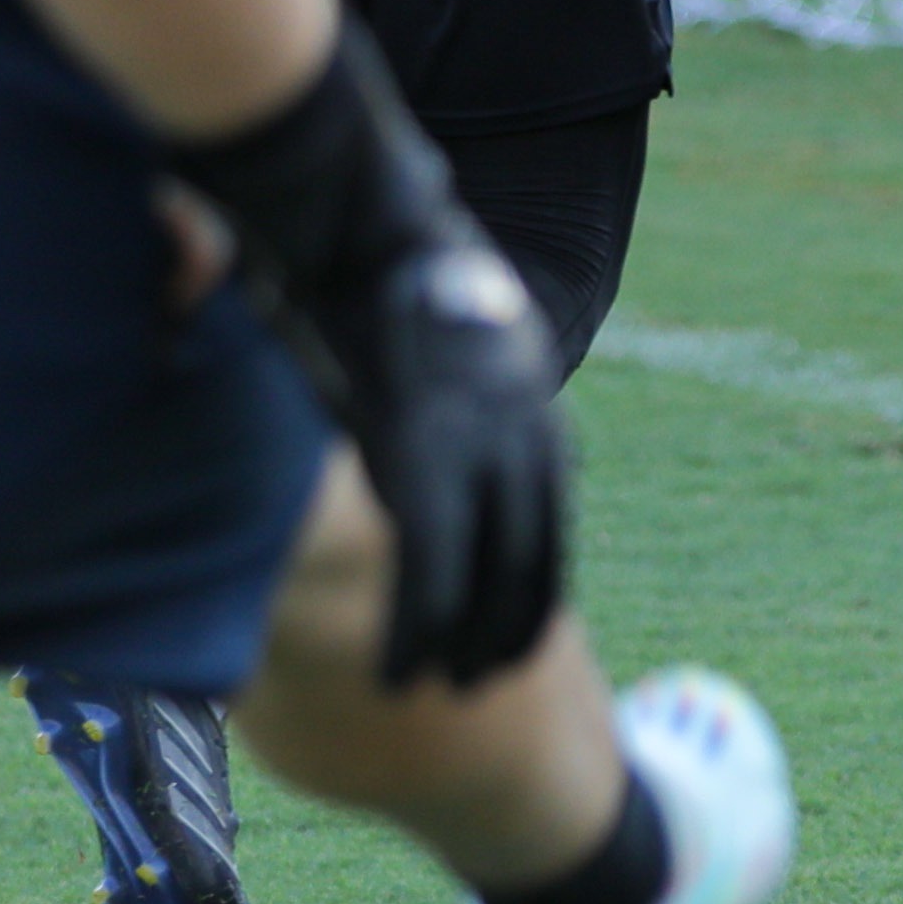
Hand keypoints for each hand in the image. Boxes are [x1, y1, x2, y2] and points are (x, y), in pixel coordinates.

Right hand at [166, 26, 566, 687]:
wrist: (357, 212)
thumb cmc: (370, 256)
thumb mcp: (419, 323)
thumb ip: (415, 372)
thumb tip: (385, 384)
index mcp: (525, 399)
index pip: (545, 511)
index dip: (527, 575)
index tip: (513, 626)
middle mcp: (521, 427)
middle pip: (532, 554)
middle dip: (507, 624)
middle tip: (481, 681)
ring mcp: (478, 443)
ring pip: (488, 576)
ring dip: (465, 642)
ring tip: (438, 690)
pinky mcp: (423, 456)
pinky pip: (432, 570)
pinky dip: (418, 630)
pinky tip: (401, 676)